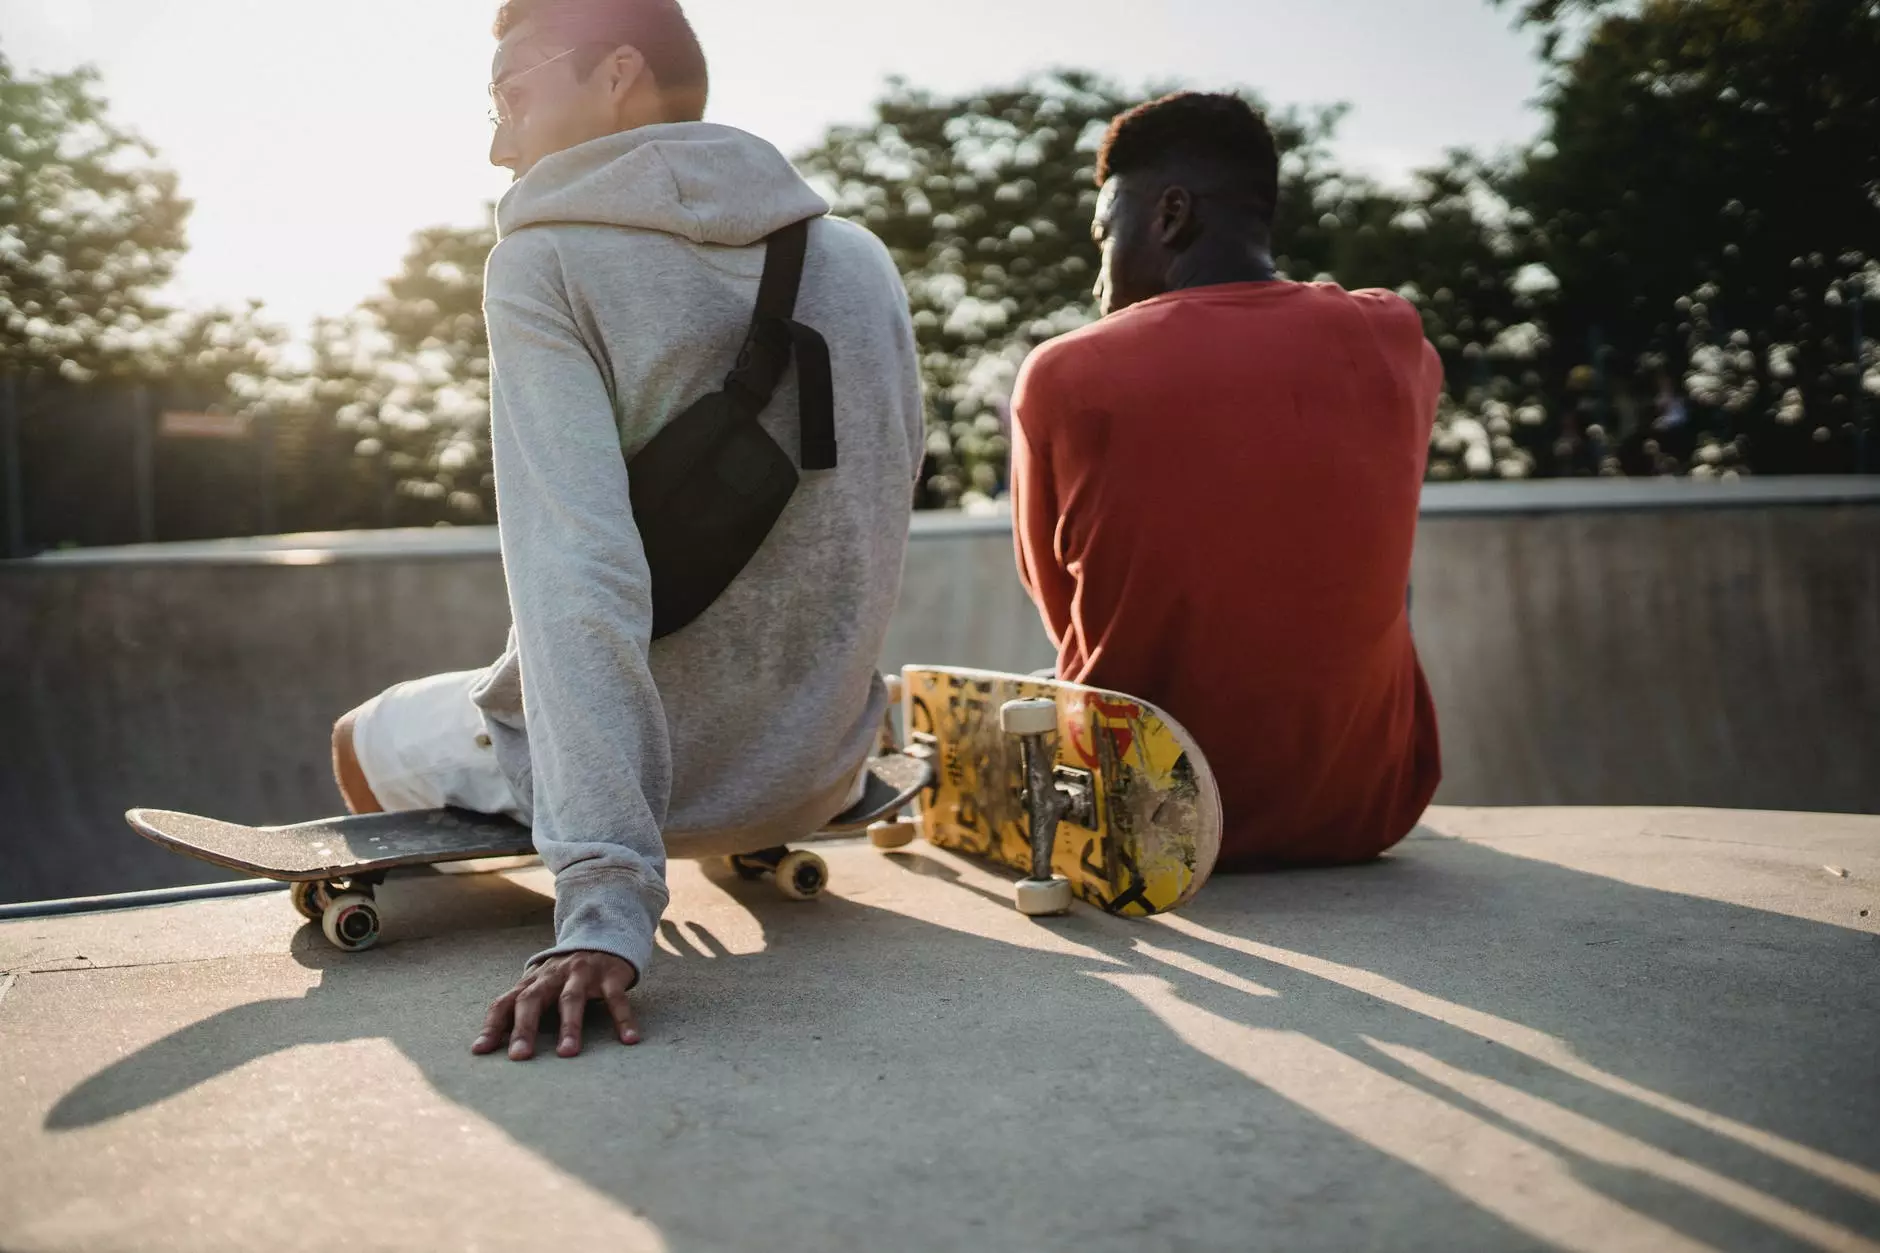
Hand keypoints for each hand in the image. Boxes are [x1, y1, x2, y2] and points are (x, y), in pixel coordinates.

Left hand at [472, 950, 640, 1059]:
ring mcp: (582, 973)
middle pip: (533, 1000)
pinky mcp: (610, 974)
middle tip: (520, 1056)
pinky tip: (629, 1039)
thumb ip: (518, 1010)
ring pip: (571, 999)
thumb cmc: (564, 975)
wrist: (604, 936)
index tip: (481, 1051)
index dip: (492, 1026)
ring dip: (569, 1026)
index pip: (505, 1003)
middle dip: (525, 1028)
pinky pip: (616, 998)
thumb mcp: (540, 986)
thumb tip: (486, 1046)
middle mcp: (553, 976)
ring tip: (567, 1054)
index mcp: (532, 982)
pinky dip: (622, 1019)